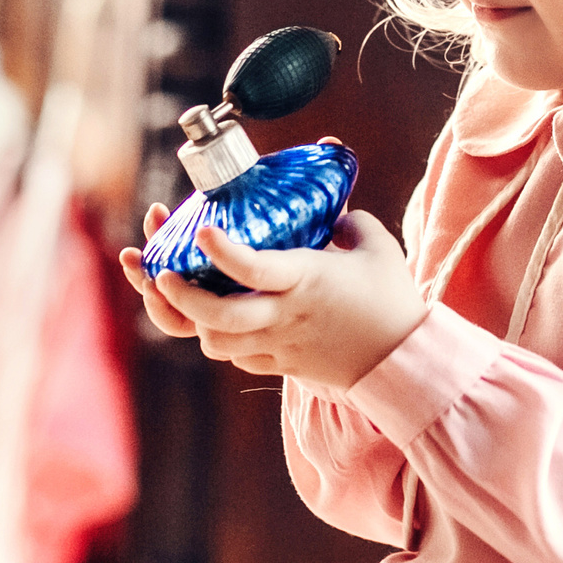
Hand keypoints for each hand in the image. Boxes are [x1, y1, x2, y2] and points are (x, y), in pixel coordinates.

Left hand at [119, 206, 425, 390]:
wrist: (400, 360)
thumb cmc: (389, 297)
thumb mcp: (375, 245)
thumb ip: (346, 216)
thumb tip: (326, 198)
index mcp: (307, 280)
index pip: (255, 268)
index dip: (223, 250)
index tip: (200, 229)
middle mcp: (284, 316)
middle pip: (218, 317)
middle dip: (180, 296)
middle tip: (162, 272)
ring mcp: (278, 344)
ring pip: (216, 343)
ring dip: (191, 320)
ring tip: (177, 291)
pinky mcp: (278, 364)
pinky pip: (235, 355)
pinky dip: (219, 337)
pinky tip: (214, 315)